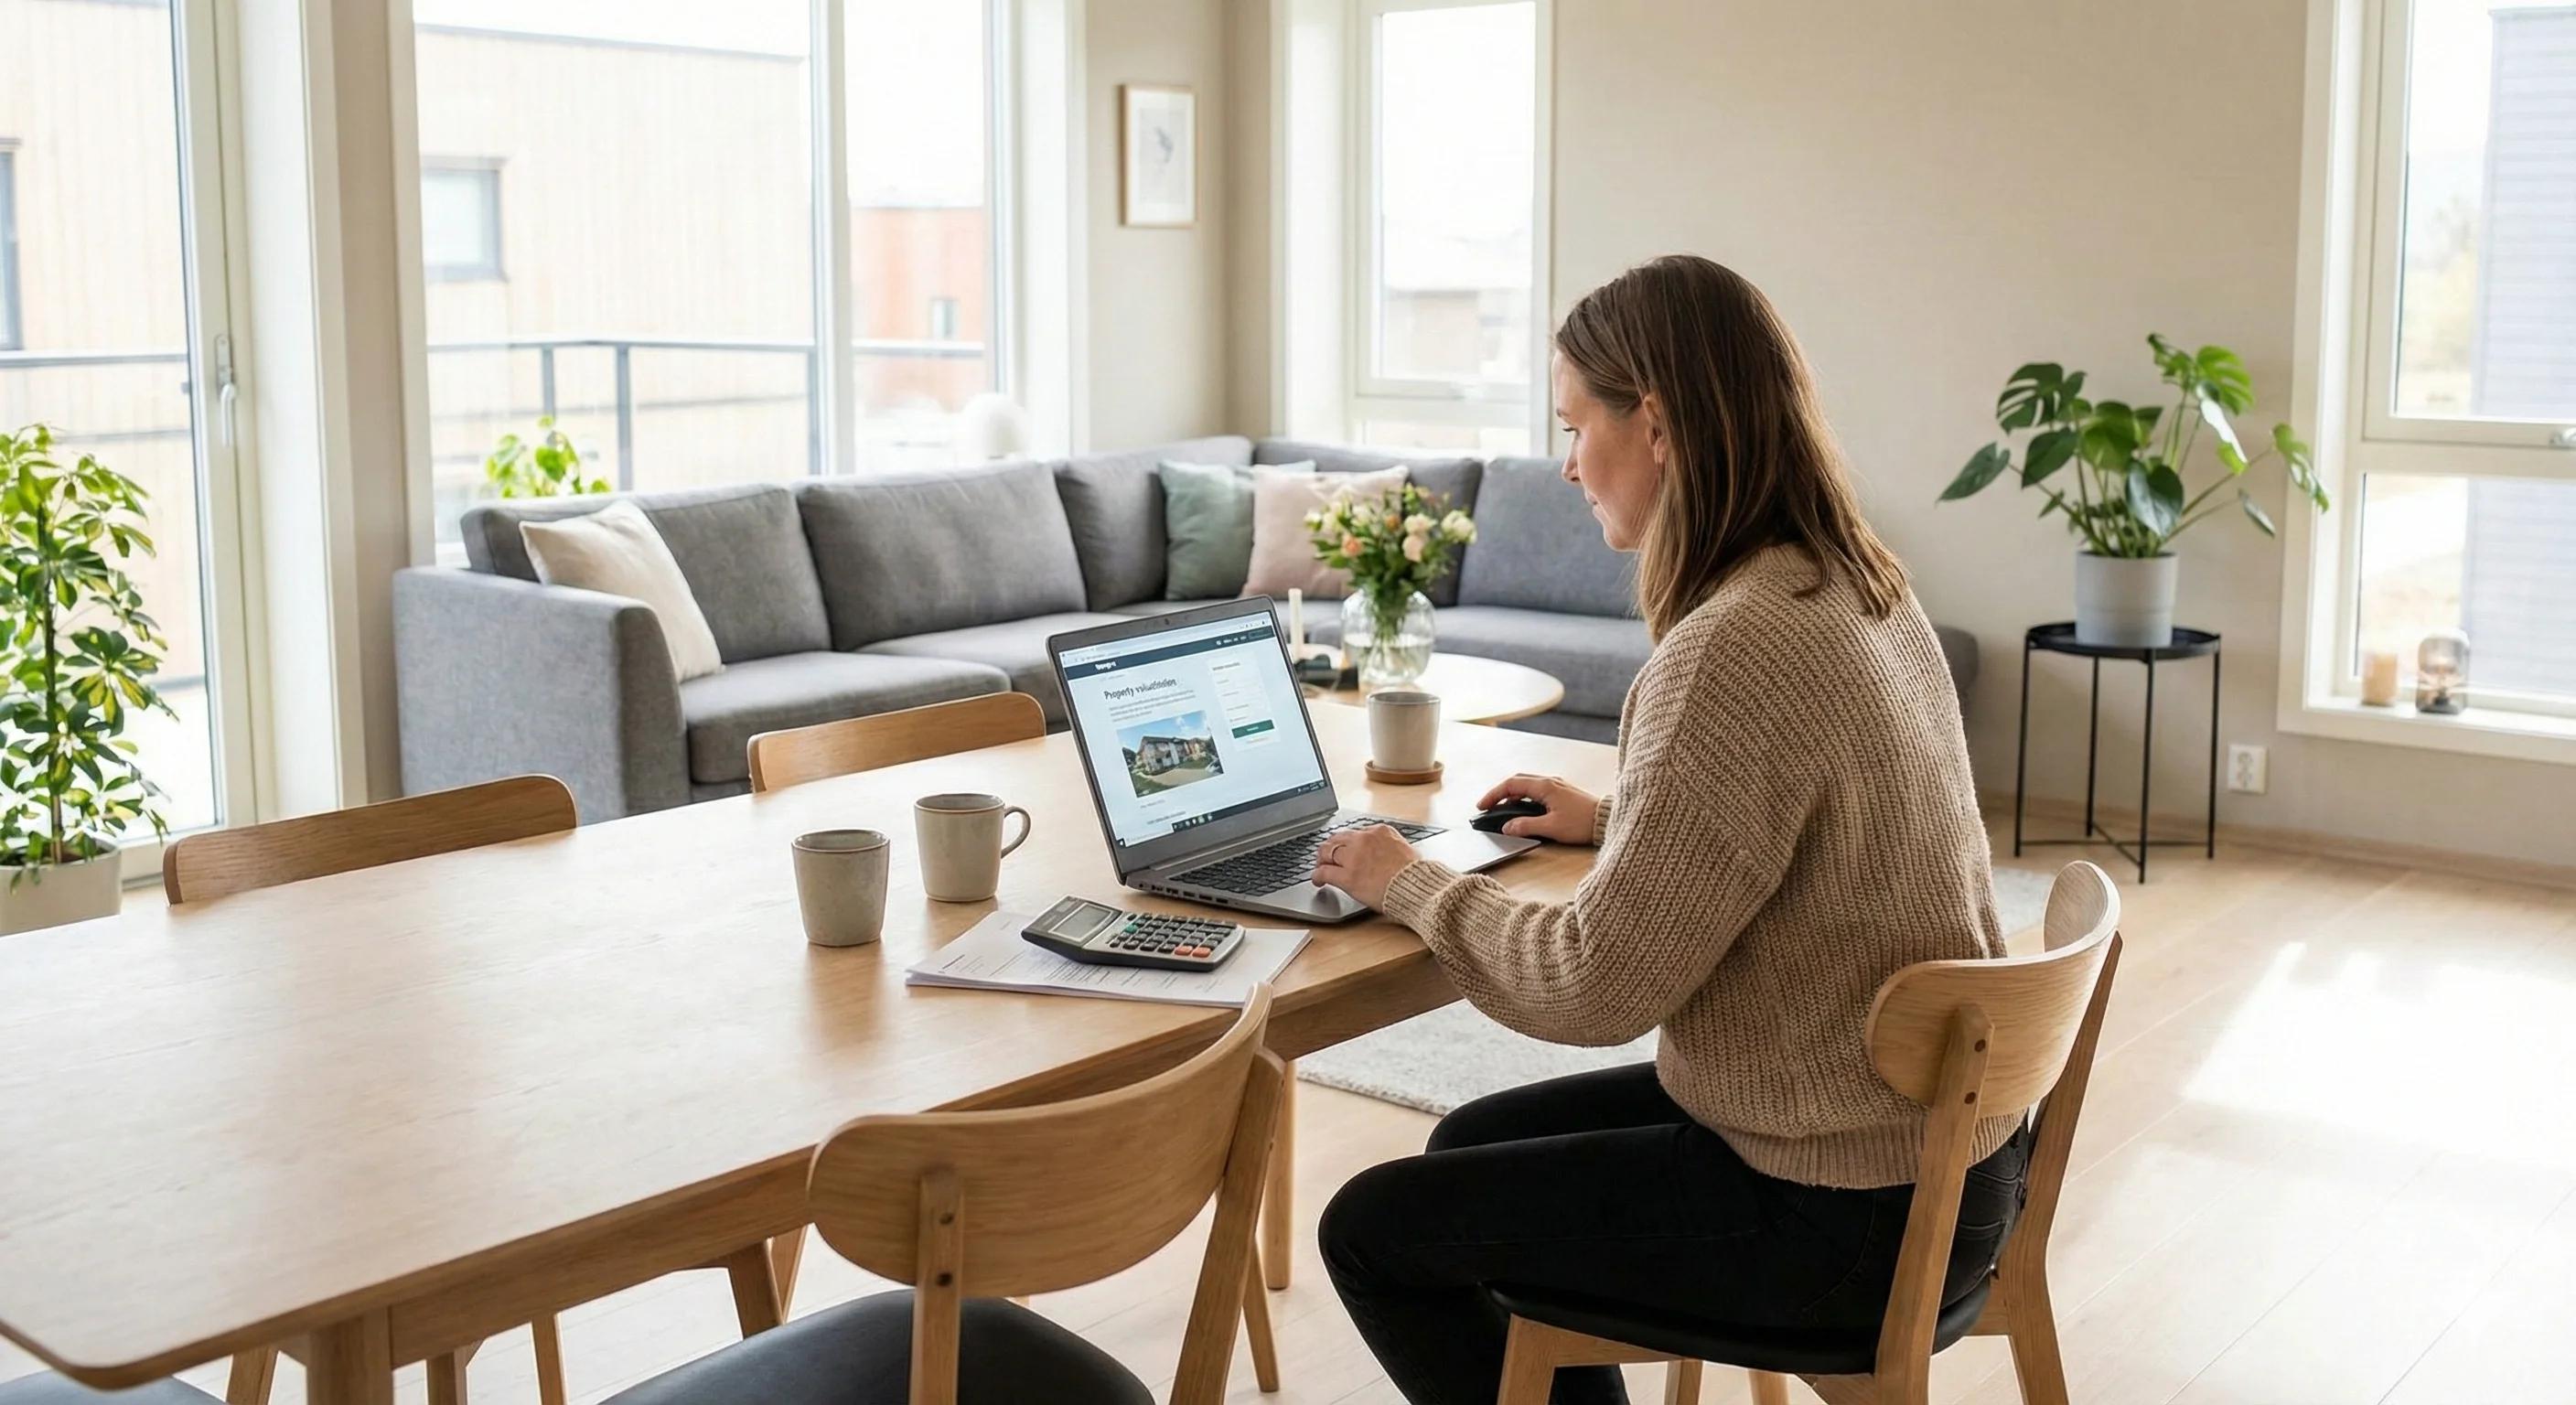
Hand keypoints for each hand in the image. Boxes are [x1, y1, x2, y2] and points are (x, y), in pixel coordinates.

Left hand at [1311, 824, 1419, 909]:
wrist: (1417, 888)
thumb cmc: (1416, 875)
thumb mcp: (1405, 850)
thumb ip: (1389, 846)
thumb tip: (1385, 853)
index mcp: (1379, 831)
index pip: (1354, 833)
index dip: (1346, 843)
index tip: (1344, 850)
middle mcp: (1364, 839)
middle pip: (1337, 839)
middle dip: (1329, 848)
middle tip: (1325, 858)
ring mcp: (1354, 857)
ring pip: (1326, 852)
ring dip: (1321, 860)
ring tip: (1320, 868)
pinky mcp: (1348, 876)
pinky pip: (1324, 872)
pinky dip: (1317, 876)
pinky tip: (1318, 881)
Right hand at [1476, 773, 1600, 843]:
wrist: (1607, 820)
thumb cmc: (1583, 823)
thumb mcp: (1551, 827)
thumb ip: (1526, 826)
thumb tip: (1507, 827)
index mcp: (1545, 786)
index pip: (1511, 785)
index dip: (1493, 795)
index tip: (1482, 806)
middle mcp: (1550, 781)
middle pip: (1517, 781)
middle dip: (1500, 792)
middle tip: (1488, 806)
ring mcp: (1557, 785)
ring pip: (1527, 784)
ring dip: (1512, 794)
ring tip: (1502, 809)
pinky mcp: (1562, 792)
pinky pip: (1536, 789)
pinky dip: (1524, 797)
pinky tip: (1523, 809)